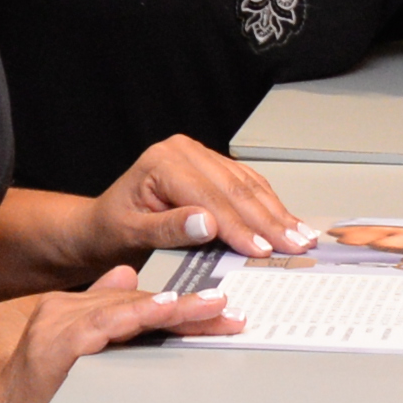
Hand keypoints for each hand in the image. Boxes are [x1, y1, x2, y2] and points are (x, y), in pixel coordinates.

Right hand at [0, 267, 223, 402]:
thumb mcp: (70, 357)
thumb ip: (99, 316)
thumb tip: (128, 278)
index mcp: (67, 310)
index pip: (134, 300)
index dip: (178, 305)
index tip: (218, 311)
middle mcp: (62, 309)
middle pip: (138, 302)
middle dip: (189, 310)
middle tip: (232, 315)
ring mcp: (57, 324)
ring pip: (128, 308)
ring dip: (176, 310)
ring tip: (214, 311)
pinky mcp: (55, 344)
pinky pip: (107, 324)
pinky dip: (140, 316)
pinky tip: (169, 312)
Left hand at [87, 135, 306, 261]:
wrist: (101, 224)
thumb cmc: (111, 229)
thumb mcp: (130, 233)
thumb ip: (167, 228)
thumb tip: (206, 223)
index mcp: (163, 161)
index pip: (211, 197)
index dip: (240, 227)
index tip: (262, 250)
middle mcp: (184, 151)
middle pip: (236, 189)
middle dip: (269, 221)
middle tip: (294, 246)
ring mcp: (200, 157)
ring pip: (249, 185)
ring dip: (277, 214)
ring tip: (301, 238)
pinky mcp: (212, 168)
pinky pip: (248, 185)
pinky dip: (271, 206)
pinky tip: (288, 222)